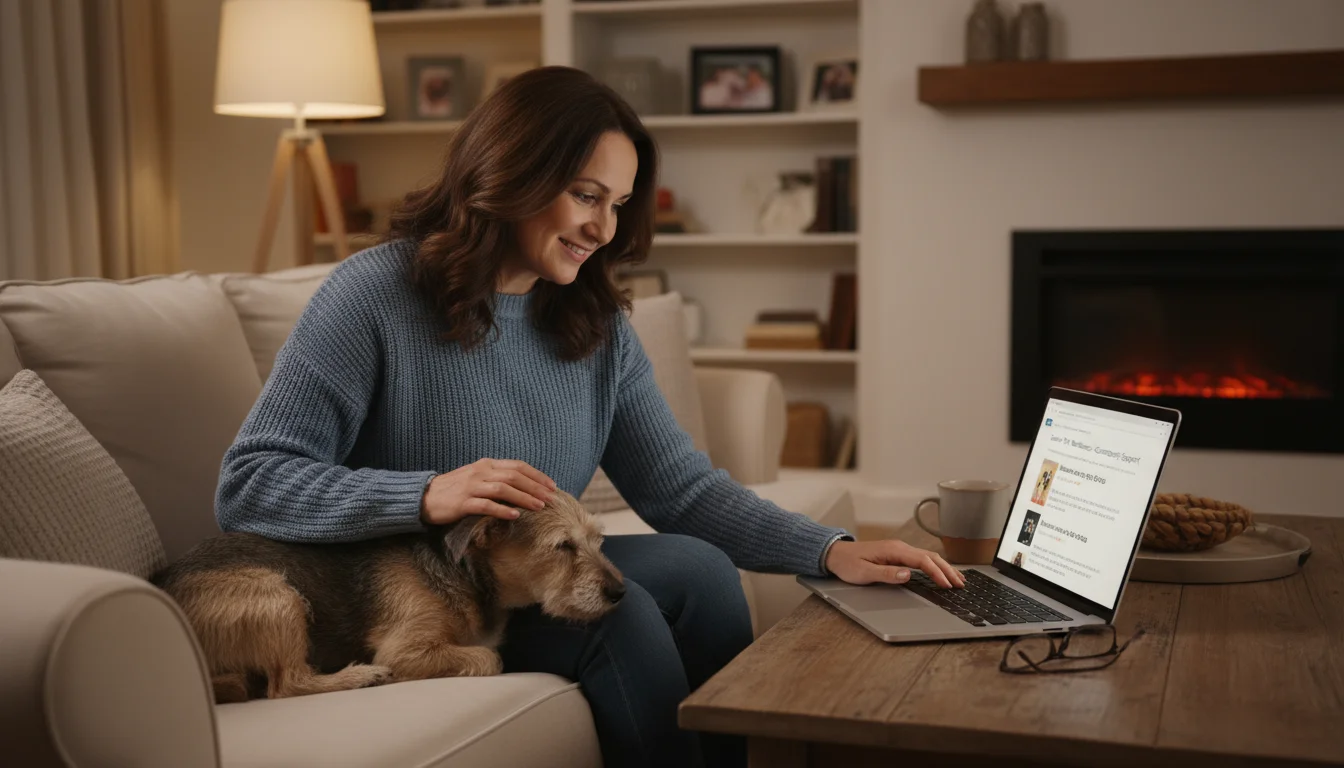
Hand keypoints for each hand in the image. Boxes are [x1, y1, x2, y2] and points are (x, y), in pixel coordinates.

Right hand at [420, 458, 556, 525]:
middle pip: (514, 476)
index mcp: (486, 465)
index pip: (517, 466)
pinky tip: (515, 515)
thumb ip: (496, 479)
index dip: (536, 475)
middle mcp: (480, 472)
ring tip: (539, 507)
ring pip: (503, 489)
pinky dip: (502, 510)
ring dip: (523, 498)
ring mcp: (471, 487)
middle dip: (535, 487)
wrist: (424, 497)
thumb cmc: (454, 490)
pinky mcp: (462, 503)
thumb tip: (523, 487)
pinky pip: (486, 505)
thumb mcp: (477, 478)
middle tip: (551, 498)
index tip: (551, 486)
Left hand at [825, 539, 965, 588]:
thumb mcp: (864, 572)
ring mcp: (899, 550)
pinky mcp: (898, 554)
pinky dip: (935, 565)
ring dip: (944, 568)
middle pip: (930, 557)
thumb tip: (907, 575)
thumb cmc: (848, 563)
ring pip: (928, 557)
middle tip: (961, 584)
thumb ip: (886, 574)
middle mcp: (899, 547)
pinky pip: (921, 559)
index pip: (922, 561)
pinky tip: (941, 572)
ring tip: (958, 579)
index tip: (948, 585)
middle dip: (947, 570)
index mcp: (894, 550)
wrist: (835, 554)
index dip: (937, 573)